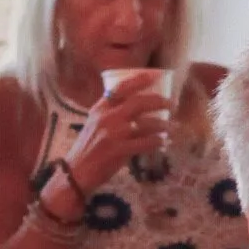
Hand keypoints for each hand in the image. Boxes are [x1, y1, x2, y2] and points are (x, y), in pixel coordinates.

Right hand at [61, 77, 170, 195]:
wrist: (76, 173)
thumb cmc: (87, 148)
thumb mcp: (95, 124)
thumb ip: (111, 113)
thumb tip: (137, 106)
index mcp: (100, 108)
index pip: (121, 87)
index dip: (139, 79)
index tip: (156, 75)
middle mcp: (106, 117)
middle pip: (139, 102)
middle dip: (159, 101)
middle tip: (172, 103)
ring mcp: (113, 134)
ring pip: (146, 123)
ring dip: (163, 124)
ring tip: (172, 126)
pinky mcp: (119, 150)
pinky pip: (146, 143)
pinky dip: (158, 142)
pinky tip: (164, 142)